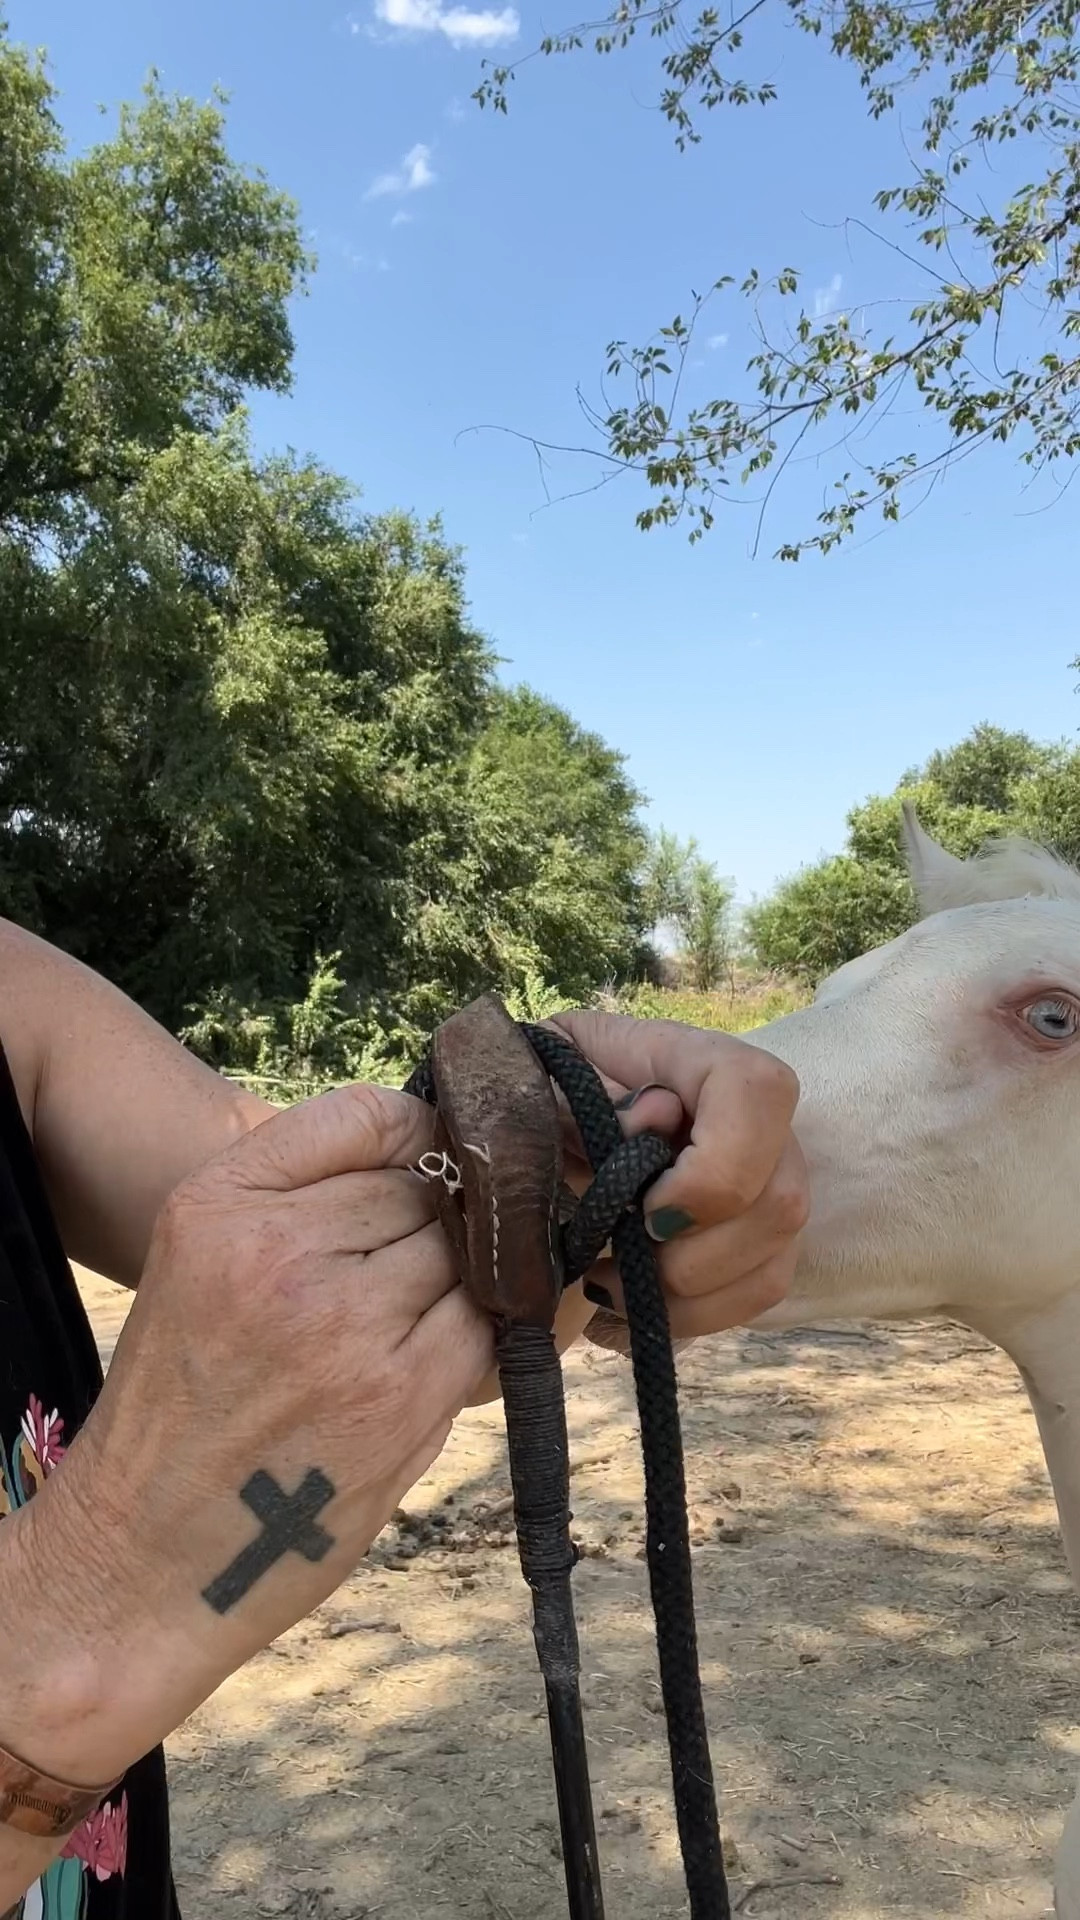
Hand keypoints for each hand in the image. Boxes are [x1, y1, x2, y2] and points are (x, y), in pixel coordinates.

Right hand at [0, 1085, 491, 1786]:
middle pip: (427, 1186)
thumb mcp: (198, 1260)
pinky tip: (443, 1356)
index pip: (366, 1115)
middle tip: (416, 1268)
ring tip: (420, 1319)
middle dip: (441, 1217)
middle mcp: (281, 1250)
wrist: (146, 1550)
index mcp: (220, 1203)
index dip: (419, 1135)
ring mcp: (346, 1324)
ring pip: (466, 1252)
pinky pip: (486, 1327)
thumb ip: (304, 1195)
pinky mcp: (400, 1397)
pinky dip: (484, 1335)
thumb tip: (436, 1154)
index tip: (430, 1162)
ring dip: (465, 1278)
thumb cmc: (184, 1402)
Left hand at [548, 1010, 807, 1341]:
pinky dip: (687, 1320)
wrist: (568, 1104)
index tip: (643, 1211)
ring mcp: (774, 1186)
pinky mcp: (763, 1242)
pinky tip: (624, 1312)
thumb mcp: (551, 1072)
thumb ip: (585, 1095)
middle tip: (606, 1262)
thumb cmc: (562, 1081)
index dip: (711, 1172)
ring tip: (606, 1288)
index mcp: (714, 1063)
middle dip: (687, 1260)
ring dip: (683, 1301)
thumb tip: (646, 1123)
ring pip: (770, 1267)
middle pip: (778, 1206)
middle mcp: (767, 1125)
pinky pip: (753, 1299)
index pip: (758, 1098)